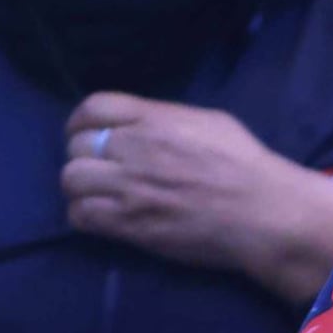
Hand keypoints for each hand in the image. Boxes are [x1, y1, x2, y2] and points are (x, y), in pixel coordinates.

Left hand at [63, 92, 332, 305]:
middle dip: (84, 156)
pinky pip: (80, 215)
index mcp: (156, 119)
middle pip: (76, 145)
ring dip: (81, 186)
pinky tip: (104, 216)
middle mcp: (136, 148)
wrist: (261, 212)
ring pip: (70, 180)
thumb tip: (137, 125)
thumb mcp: (209, 121)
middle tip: (101, 169)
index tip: (86, 133)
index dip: (80, 121)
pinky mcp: (129, 225)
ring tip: (100, 193)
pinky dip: (86, 214)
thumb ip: (165, 119)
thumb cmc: (244, 163)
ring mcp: (129, 188)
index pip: (93, 108)